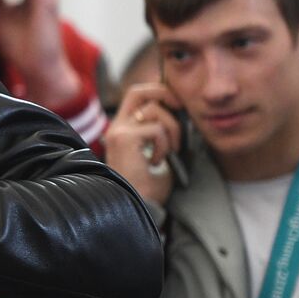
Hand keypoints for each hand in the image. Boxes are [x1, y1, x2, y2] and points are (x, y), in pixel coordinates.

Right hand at [104, 82, 183, 204]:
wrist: (136, 206)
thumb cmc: (147, 187)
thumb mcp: (158, 154)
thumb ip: (161, 134)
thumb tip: (182, 116)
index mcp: (122, 129)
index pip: (136, 96)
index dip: (158, 93)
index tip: (177, 105)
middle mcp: (116, 127)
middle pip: (138, 91)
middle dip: (164, 93)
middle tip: (180, 107)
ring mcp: (118, 132)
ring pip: (154, 111)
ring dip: (172, 129)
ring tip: (169, 151)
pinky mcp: (124, 139)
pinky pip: (156, 129)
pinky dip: (165, 145)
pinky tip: (157, 162)